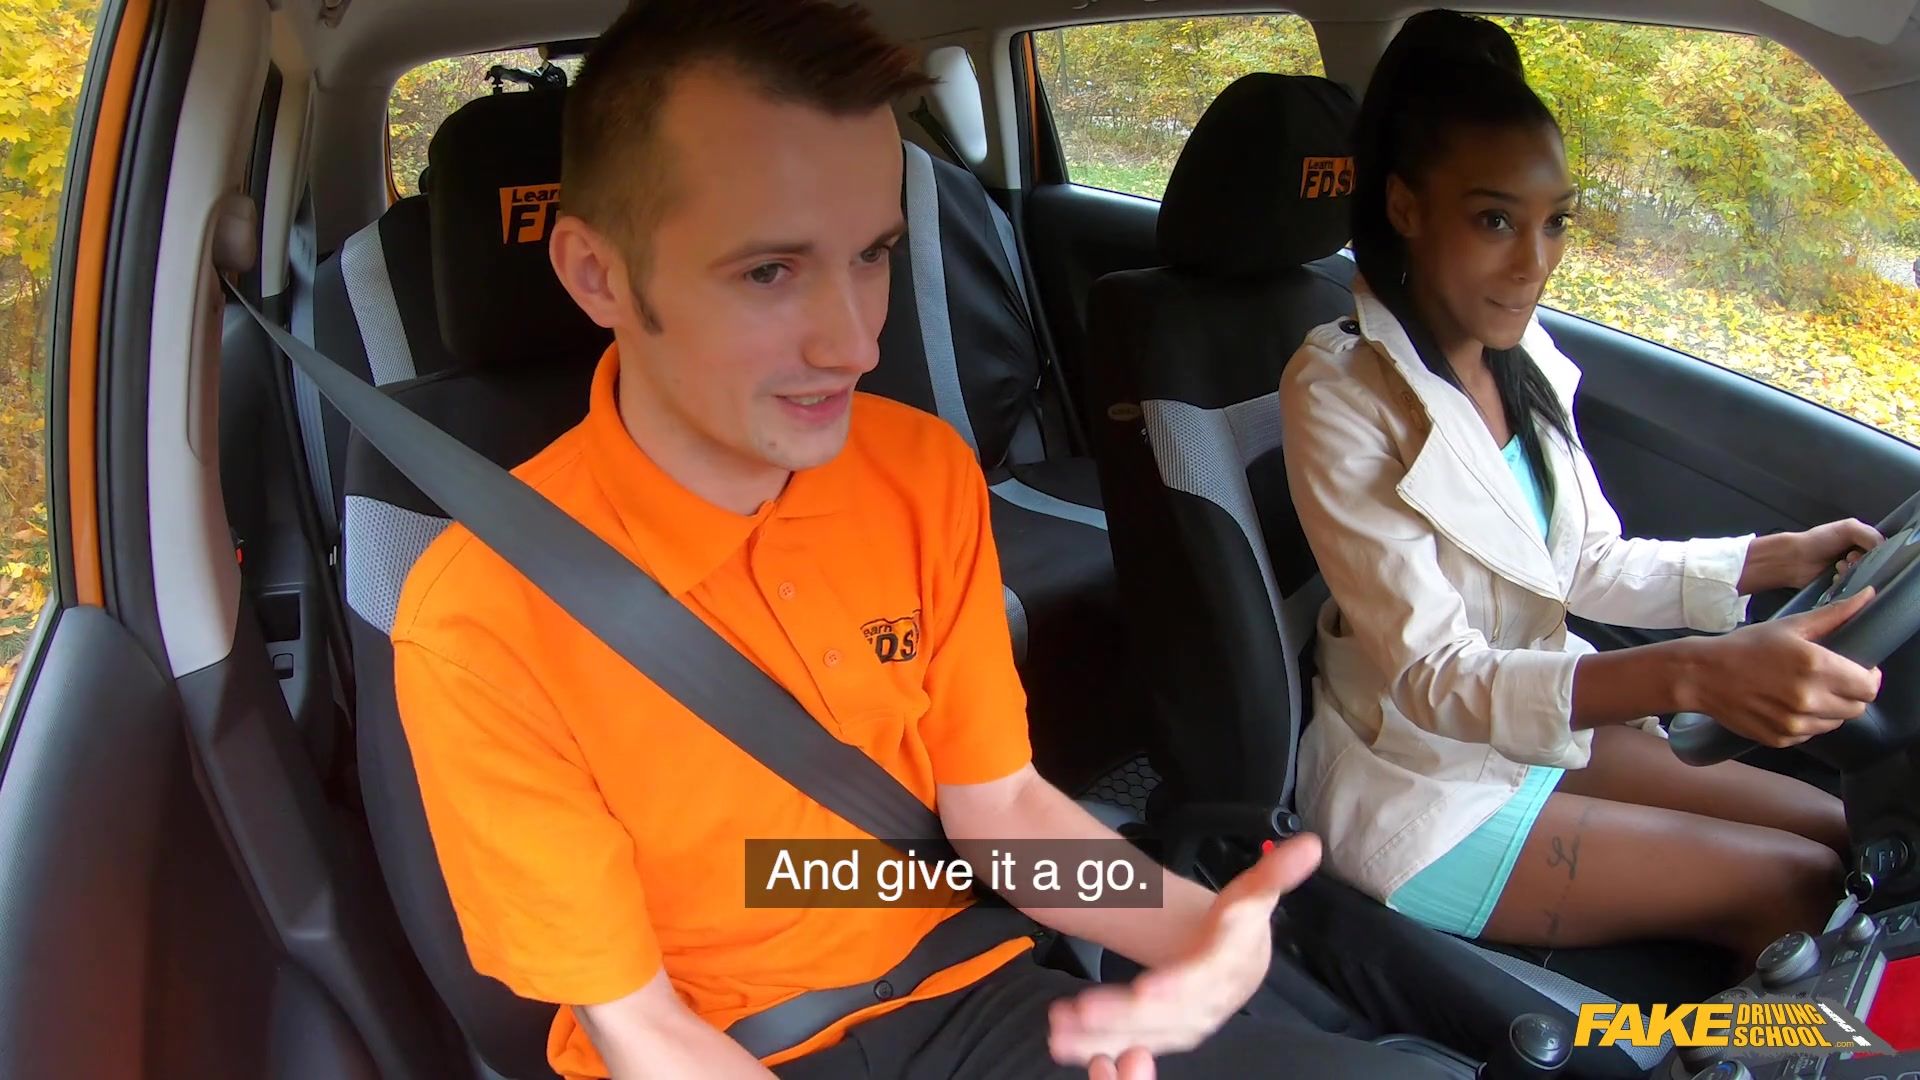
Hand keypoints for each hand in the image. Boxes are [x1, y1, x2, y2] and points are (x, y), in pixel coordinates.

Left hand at [1048, 834, 1322, 1077]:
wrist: (1238, 956)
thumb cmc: (1238, 924)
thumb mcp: (1253, 894)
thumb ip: (1275, 872)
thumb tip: (1309, 846)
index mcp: (1231, 972)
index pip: (1205, 980)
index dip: (1176, 987)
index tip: (1144, 991)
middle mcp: (1209, 1006)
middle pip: (1166, 1015)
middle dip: (1124, 1015)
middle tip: (1081, 1009)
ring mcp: (1185, 1025)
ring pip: (1144, 1035)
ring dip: (1102, 1036)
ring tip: (1059, 1031)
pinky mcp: (1163, 1035)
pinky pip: (1131, 1043)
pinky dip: (1097, 1045)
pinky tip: (1062, 1044)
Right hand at [1679, 586, 1882, 747]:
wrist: (1702, 675)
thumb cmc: (1746, 646)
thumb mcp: (1790, 626)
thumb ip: (1834, 614)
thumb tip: (1869, 595)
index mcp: (1816, 666)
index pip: (1869, 687)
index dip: (1870, 678)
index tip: (1861, 669)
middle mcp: (1809, 699)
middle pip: (1857, 708)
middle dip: (1852, 693)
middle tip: (1834, 680)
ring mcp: (1794, 723)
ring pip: (1836, 723)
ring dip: (1831, 709)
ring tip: (1809, 691)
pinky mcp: (1781, 739)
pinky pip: (1811, 733)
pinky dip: (1808, 721)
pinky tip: (1789, 705)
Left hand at [1775, 519, 1882, 590]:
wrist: (1793, 559)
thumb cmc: (1818, 540)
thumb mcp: (1848, 528)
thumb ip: (1870, 535)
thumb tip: (1884, 548)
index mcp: (1863, 541)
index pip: (1884, 550)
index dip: (1878, 552)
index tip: (1864, 551)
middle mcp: (1860, 557)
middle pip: (1876, 565)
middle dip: (1864, 563)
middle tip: (1849, 558)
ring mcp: (1852, 572)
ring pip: (1865, 577)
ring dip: (1854, 573)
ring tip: (1840, 566)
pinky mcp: (1844, 586)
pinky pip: (1854, 589)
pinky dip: (1847, 583)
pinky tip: (1836, 577)